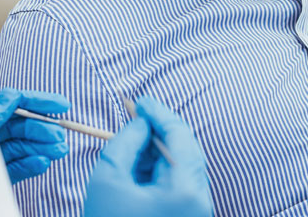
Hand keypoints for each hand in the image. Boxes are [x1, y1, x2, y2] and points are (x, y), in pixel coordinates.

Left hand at [0, 88, 70, 183]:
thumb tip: (13, 96)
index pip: (15, 101)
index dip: (39, 102)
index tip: (62, 106)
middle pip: (21, 126)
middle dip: (43, 130)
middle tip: (60, 138)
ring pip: (22, 146)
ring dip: (42, 148)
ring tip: (58, 151)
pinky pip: (16, 166)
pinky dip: (30, 164)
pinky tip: (42, 162)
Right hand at [82, 96, 213, 216]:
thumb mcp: (108, 180)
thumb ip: (125, 142)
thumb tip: (141, 124)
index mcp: (186, 193)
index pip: (180, 138)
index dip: (159, 114)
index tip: (139, 101)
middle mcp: (200, 203)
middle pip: (187, 152)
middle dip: (161, 131)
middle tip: (135, 117)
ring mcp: (197, 213)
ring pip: (183, 168)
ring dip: (159, 151)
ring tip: (131, 142)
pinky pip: (179, 186)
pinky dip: (159, 171)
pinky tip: (137, 165)